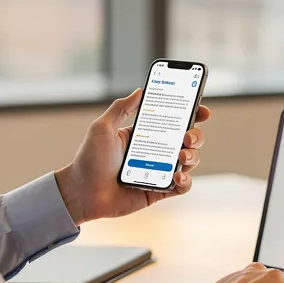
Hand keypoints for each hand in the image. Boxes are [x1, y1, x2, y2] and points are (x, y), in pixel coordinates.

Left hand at [55, 88, 210, 222]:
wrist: (81, 192)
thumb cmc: (88, 160)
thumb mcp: (102, 128)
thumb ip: (121, 108)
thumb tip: (140, 90)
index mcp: (144, 135)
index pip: (173, 122)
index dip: (191, 115)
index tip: (202, 110)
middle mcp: (155, 152)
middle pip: (187, 141)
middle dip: (195, 136)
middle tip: (187, 136)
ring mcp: (159, 171)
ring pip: (189, 162)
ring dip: (192, 156)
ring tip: (181, 155)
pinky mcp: (159, 191)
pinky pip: (182, 187)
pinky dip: (186, 181)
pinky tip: (178, 176)